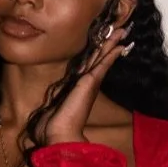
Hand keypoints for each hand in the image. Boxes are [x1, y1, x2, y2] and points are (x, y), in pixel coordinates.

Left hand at [36, 22, 130, 144]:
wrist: (59, 135)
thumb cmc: (51, 127)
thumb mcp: (49, 109)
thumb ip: (50, 103)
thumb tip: (46, 107)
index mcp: (76, 88)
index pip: (87, 66)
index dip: (95, 54)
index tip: (101, 44)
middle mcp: (86, 84)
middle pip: (98, 59)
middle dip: (107, 45)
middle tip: (119, 32)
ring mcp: (89, 83)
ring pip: (102, 58)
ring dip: (111, 44)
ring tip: (121, 31)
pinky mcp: (90, 82)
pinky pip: (102, 64)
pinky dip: (111, 54)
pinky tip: (119, 45)